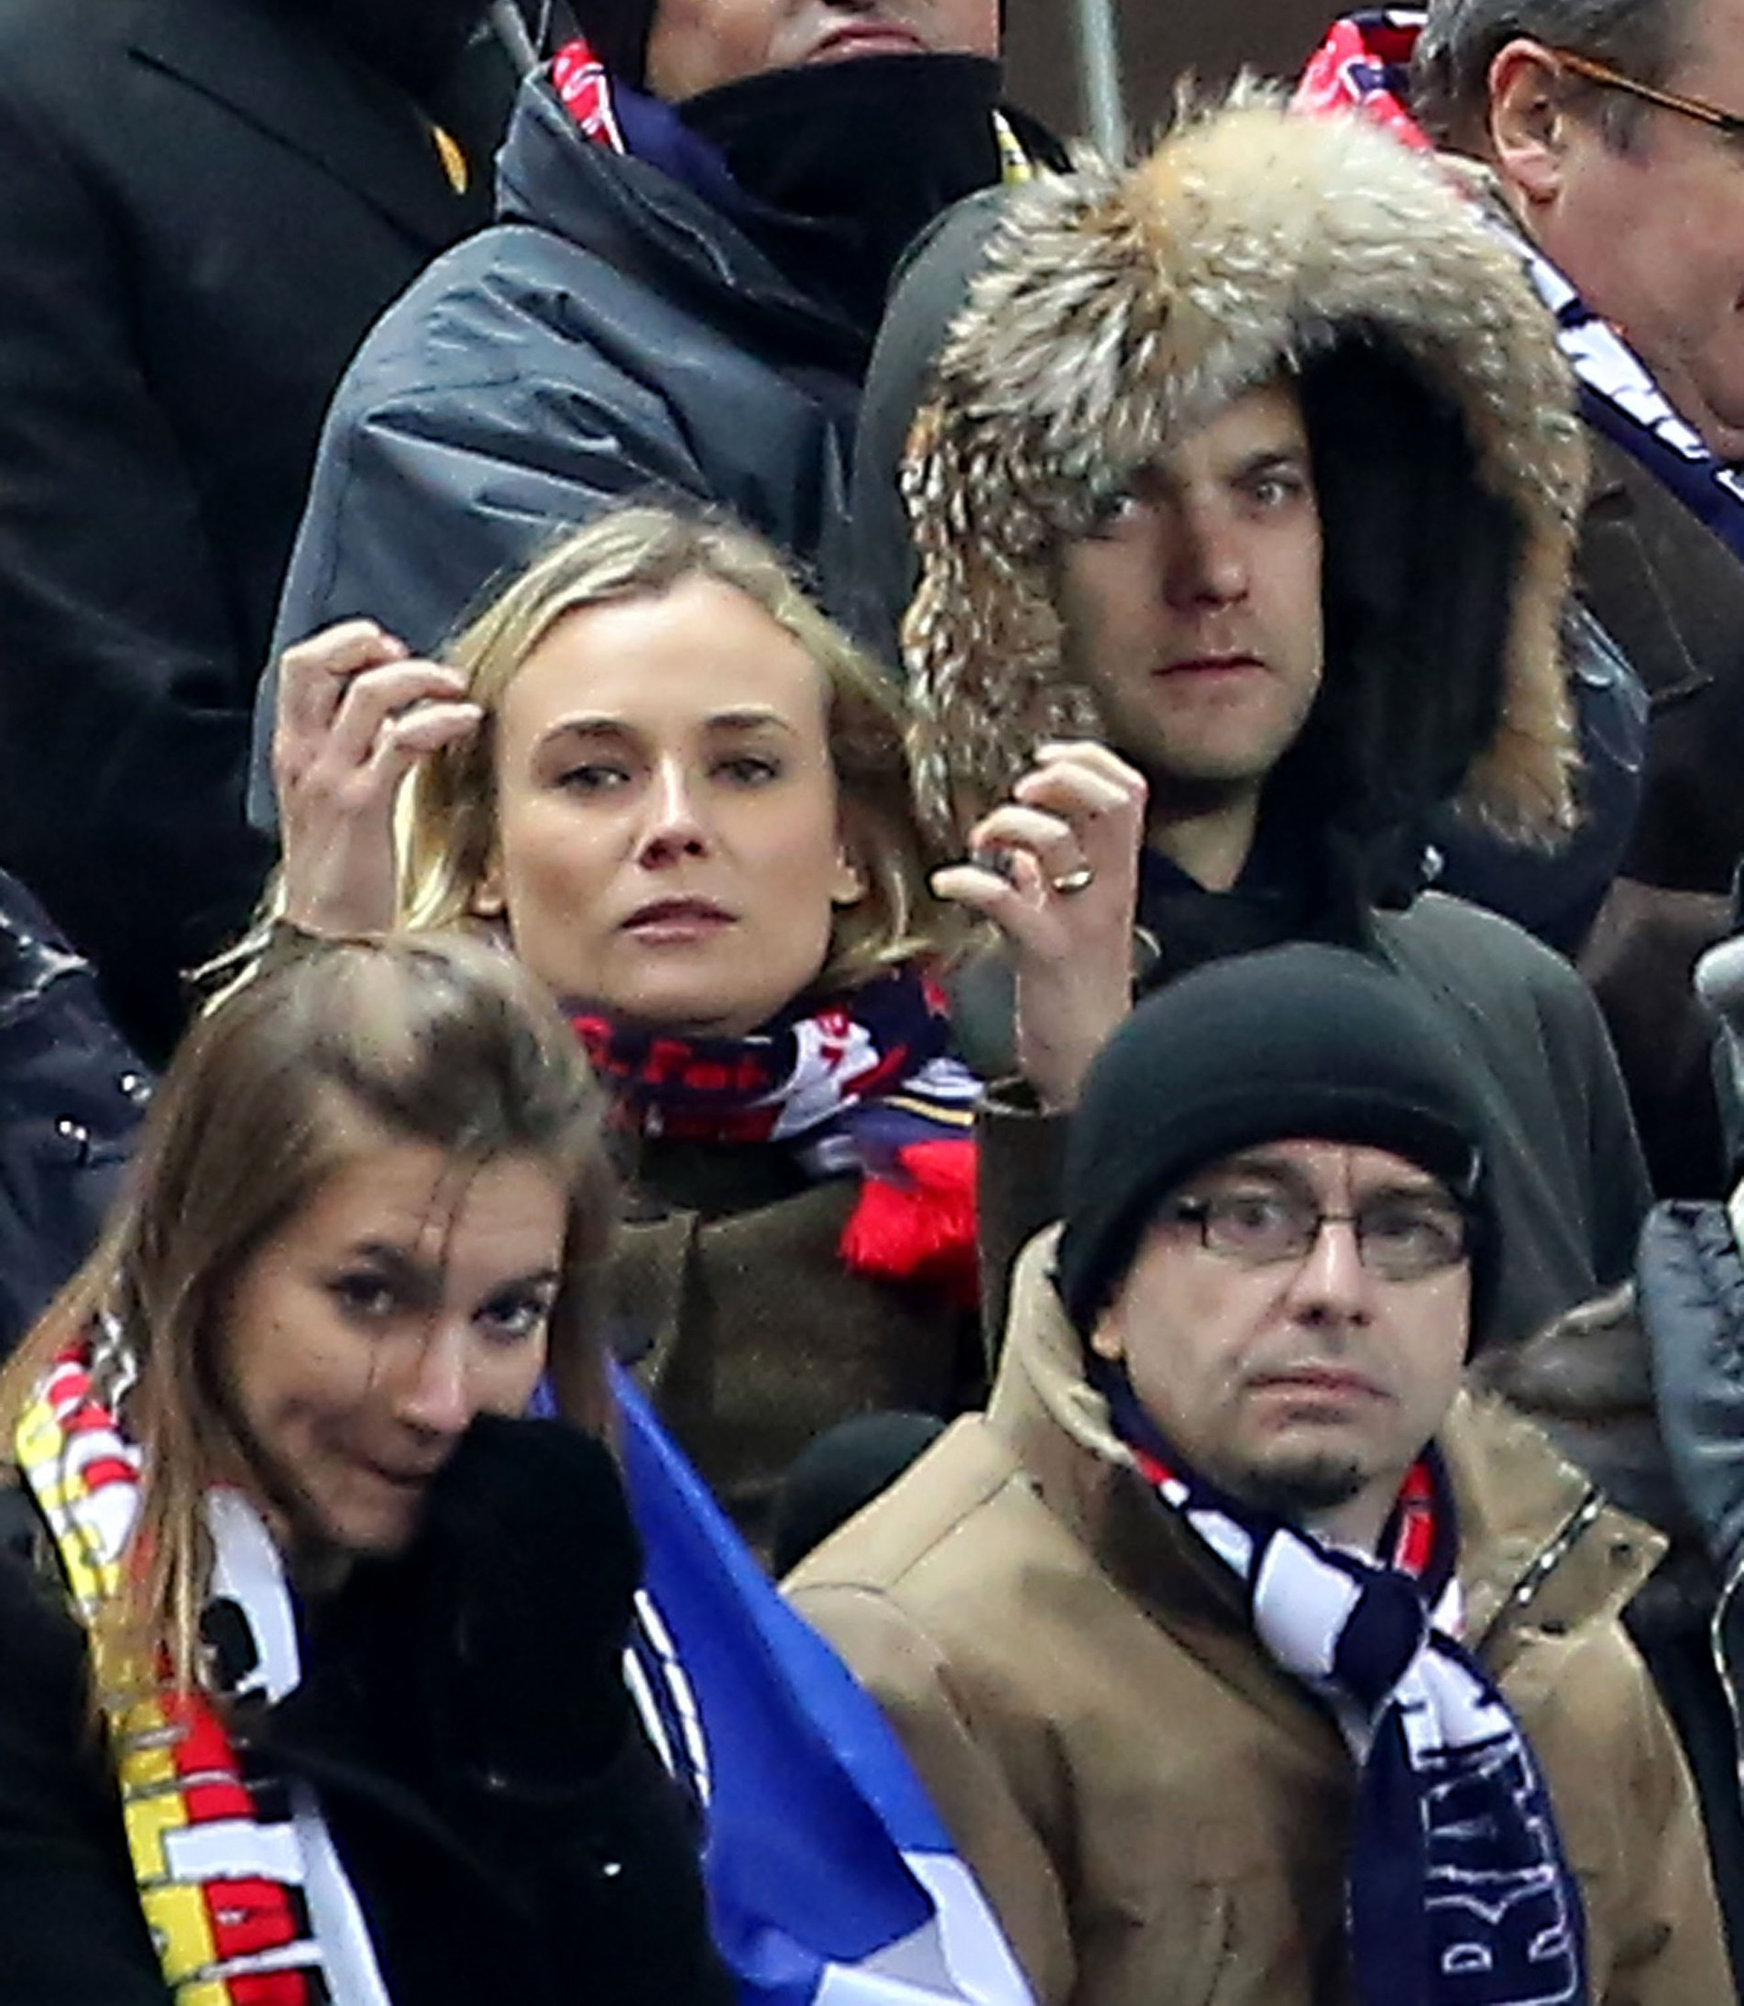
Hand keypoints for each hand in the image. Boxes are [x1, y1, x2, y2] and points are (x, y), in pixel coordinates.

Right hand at [272, 620, 482, 934]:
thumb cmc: (341, 871)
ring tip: (455, 686)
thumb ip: (353, 753)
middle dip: (368, 643)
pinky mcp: (364, 805)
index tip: (385, 651)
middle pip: (316, 664)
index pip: (299, 667)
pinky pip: (403, 741)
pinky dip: (441, 719)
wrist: (327, 936)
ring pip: (370, 693)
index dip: (344, 644)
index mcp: (293, 751)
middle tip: (412, 655)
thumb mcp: (333, 801)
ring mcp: (330, 778)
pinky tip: (467, 721)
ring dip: (421, 676)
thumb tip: (399, 714)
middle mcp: (303, 757)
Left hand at [932, 743, 1144, 1109]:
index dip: (1087, 760)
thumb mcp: (1069, 926)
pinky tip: (947, 884)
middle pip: (1112, 802)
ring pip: (1056, 843)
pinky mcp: (1047, 955)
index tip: (1041, 761)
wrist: (1089, 1065)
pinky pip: (1008, 903)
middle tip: (1019, 790)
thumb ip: (1049, 884)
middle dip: (1061, 777)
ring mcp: (1081, 921)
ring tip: (978, 845)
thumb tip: (1019, 853)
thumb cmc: (1074, 994)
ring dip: (1007, 824)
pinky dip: (969, 883)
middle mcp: (1110, 891)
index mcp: (1118, 878)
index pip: (1129, 792)